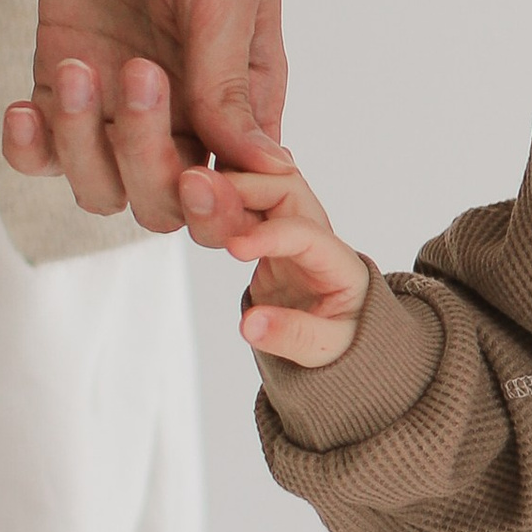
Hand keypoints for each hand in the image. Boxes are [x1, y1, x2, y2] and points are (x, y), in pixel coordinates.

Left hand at [0, 0, 286, 231]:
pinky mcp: (65, 60)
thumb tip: (259, 168)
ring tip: (84, 69)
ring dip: (85, 144)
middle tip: (138, 75)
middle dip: (144, 159)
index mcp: (245, 90)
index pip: (235, 186)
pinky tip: (28, 109)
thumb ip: (228, 84)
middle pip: (162, 196)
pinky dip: (32, 144)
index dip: (214, 203)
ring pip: (99, 178)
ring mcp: (122, 86)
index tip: (194, 173)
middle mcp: (186, 100)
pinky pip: (44, 138)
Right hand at [176, 157, 369, 368]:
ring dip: (228, 182)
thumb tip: (250, 325)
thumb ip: (292, 336)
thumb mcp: (326, 349)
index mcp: (338, 261)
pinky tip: (195, 197)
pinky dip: (219, 194)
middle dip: (243, 186)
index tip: (232, 249)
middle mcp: (316, 234)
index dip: (267, 235)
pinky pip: (242, 200)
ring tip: (191, 191)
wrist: (334, 337)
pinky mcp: (264, 231)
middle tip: (199, 193)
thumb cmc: (339, 339)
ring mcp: (288, 228)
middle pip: (284, 187)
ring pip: (261, 184)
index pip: (304, 232)